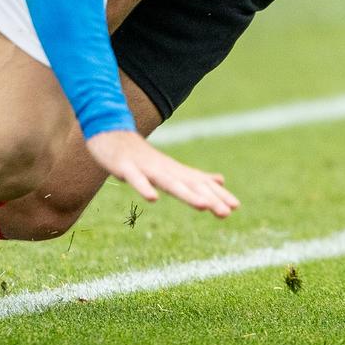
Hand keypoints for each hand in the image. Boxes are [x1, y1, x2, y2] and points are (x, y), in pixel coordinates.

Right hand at [86, 129, 238, 217]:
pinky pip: (136, 179)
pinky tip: (153, 199)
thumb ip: (195, 177)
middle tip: (227, 212)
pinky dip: (144, 188)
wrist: (109, 132)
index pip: (199, 185)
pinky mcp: (125, 168)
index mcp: (173, 172)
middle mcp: (164, 170)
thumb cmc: (140, 155)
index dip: (216, 195)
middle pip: (189, 186)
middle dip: (208, 199)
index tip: (236, 207)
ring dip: (186, 194)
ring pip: (168, 183)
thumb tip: (220, 181)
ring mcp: (145, 168)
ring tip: (203, 206)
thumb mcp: (170, 167)